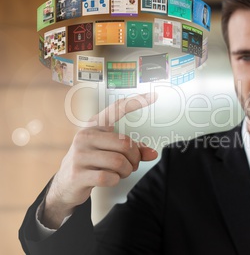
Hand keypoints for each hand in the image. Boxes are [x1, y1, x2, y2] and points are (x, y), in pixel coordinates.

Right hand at [41, 93, 157, 228]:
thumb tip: (153, 153)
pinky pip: (108, 177)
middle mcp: (86, 136)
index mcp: (95, 126)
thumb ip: (132, 150)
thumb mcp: (109, 151)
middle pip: (125, 144)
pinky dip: (115, 180)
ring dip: (126, 171)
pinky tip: (110, 179)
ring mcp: (80, 154)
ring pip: (119, 162)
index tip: (154, 95)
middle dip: (134, 158)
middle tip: (132, 165)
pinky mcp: (78, 174)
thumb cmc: (92, 162)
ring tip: (121, 172)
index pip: (117, 108)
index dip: (136, 102)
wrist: (65, 183)